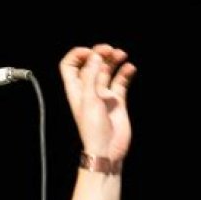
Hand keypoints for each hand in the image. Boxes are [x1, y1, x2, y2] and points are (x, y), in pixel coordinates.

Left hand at [59, 44, 136, 162]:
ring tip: (122, 54)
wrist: (107, 149)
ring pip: (106, 70)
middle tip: (109, 50)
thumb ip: (91, 77)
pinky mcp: (117, 100)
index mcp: (75, 89)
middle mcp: (88, 90)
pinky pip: (120, 81)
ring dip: (113, 60)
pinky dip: (125, 72)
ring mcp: (102, 94)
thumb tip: (94, 56)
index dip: (78, 55)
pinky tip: (130, 68)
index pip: (70, 66)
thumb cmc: (93, 129)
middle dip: (99, 53)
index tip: (91, 53)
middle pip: (90, 64)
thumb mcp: (90, 100)